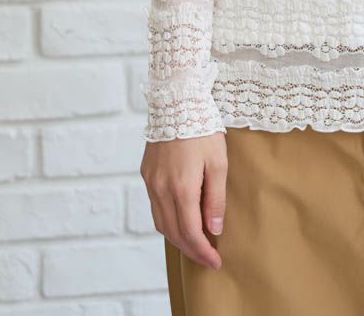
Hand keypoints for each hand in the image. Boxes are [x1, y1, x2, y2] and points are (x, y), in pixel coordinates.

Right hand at [141, 132, 226, 268]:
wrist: (177, 101)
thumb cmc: (202, 129)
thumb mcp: (218, 162)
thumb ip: (215, 199)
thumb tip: (213, 229)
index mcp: (182, 188)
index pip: (191, 234)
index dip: (202, 252)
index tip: (215, 262)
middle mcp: (161, 189)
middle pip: (173, 233)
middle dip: (191, 250)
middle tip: (207, 257)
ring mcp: (151, 182)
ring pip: (161, 223)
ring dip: (177, 237)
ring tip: (195, 242)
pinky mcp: (146, 174)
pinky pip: (155, 207)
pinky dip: (167, 220)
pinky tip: (180, 218)